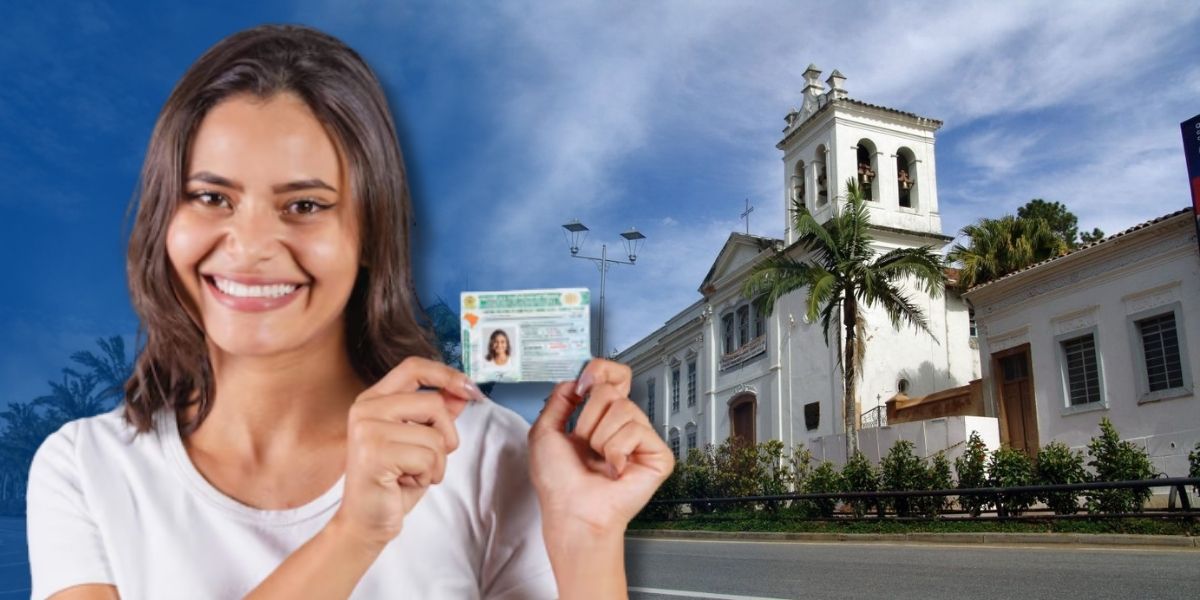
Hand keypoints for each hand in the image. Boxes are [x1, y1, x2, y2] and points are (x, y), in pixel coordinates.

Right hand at [330, 356, 484, 549]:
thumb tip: (462, 391)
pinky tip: (405, 483)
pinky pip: (427, 458)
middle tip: (427, 460)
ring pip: (434, 435)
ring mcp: (367, 429)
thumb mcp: (420, 442)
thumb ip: (437, 415)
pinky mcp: (374, 452)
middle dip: (445, 436)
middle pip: (433, 403)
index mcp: (374, 399)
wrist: (366, 522)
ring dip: (435, 463)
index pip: (414, 367)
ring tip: (411, 474)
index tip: (470, 389)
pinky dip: (427, 476)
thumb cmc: (393, 482)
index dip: (446, 374)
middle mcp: (366, 408)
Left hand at [528, 359, 674, 536]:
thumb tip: (575, 380)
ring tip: (600, 459)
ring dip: (600, 437)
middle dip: (588, 418)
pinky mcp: (657, 455)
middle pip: (611, 390)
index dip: (601, 371)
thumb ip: (558, 400)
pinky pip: (636, 430)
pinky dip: (617, 450)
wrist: (571, 511)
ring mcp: (641, 439)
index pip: (614, 376)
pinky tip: (615, 468)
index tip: (583, 386)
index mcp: (599, 418)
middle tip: (585, 444)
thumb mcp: (544, 432)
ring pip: (623, 408)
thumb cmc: (558, 483)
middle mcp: (622, 425)